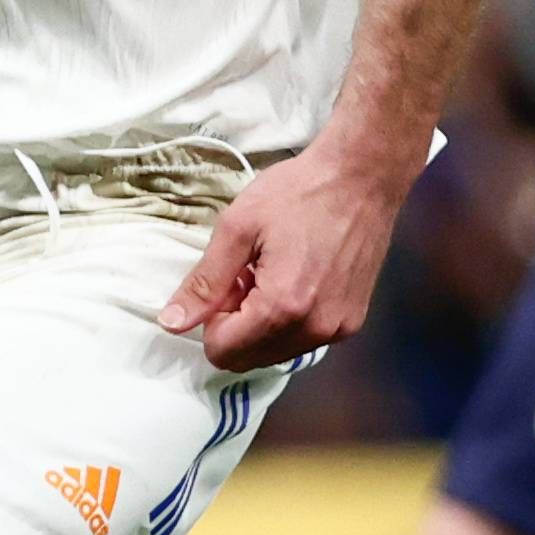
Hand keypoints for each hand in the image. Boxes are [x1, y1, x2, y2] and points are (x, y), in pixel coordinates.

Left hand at [157, 140, 408, 367]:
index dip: (212, 319)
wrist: (362, 176)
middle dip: (236, 324)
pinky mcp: (352, 322)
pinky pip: (303, 340)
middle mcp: (313, 329)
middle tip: (248, 275)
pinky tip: (297, 278)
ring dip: (262, 324)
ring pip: (275, 353)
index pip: (223, 351)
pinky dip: (289, 320)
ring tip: (273, 273)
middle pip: (248, 358)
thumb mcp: (238, 228)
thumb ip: (204, 282)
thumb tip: (171, 323)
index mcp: (281, 307)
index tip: (228, 280)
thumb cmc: (299, 192)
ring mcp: (337, 329)